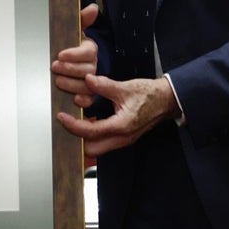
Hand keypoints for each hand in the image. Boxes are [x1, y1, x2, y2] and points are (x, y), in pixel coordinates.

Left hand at [52, 3, 99, 108]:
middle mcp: (93, 65)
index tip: (60, 54)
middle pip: (87, 70)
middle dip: (69, 69)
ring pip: (87, 85)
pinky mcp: (88, 93)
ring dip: (71, 84)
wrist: (69, 60)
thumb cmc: (71, 45)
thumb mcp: (74, 30)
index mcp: (90, 49)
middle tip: (54, 66)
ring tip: (57, 80)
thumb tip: (93, 8)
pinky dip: (83, 100)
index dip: (74, 54)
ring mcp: (91, 80)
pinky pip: (90, 99)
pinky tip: (73, 98)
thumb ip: (81, 19)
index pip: (88, 52)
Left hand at [56, 75, 180, 156]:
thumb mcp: (126, 87)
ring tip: (75, 122)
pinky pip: (105, 143)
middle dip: (77, 138)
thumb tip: (87, 80)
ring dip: (85, 138)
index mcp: (121, 126)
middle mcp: (122, 138)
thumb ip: (104, 85)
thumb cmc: (150, 95)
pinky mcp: (125, 138)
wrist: (167, 100)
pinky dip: (94, 136)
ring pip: (98, 148)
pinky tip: (89, 121)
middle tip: (67, 122)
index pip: (90, 132)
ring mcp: (124, 140)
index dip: (72, 125)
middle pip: (91, 149)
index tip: (62, 116)